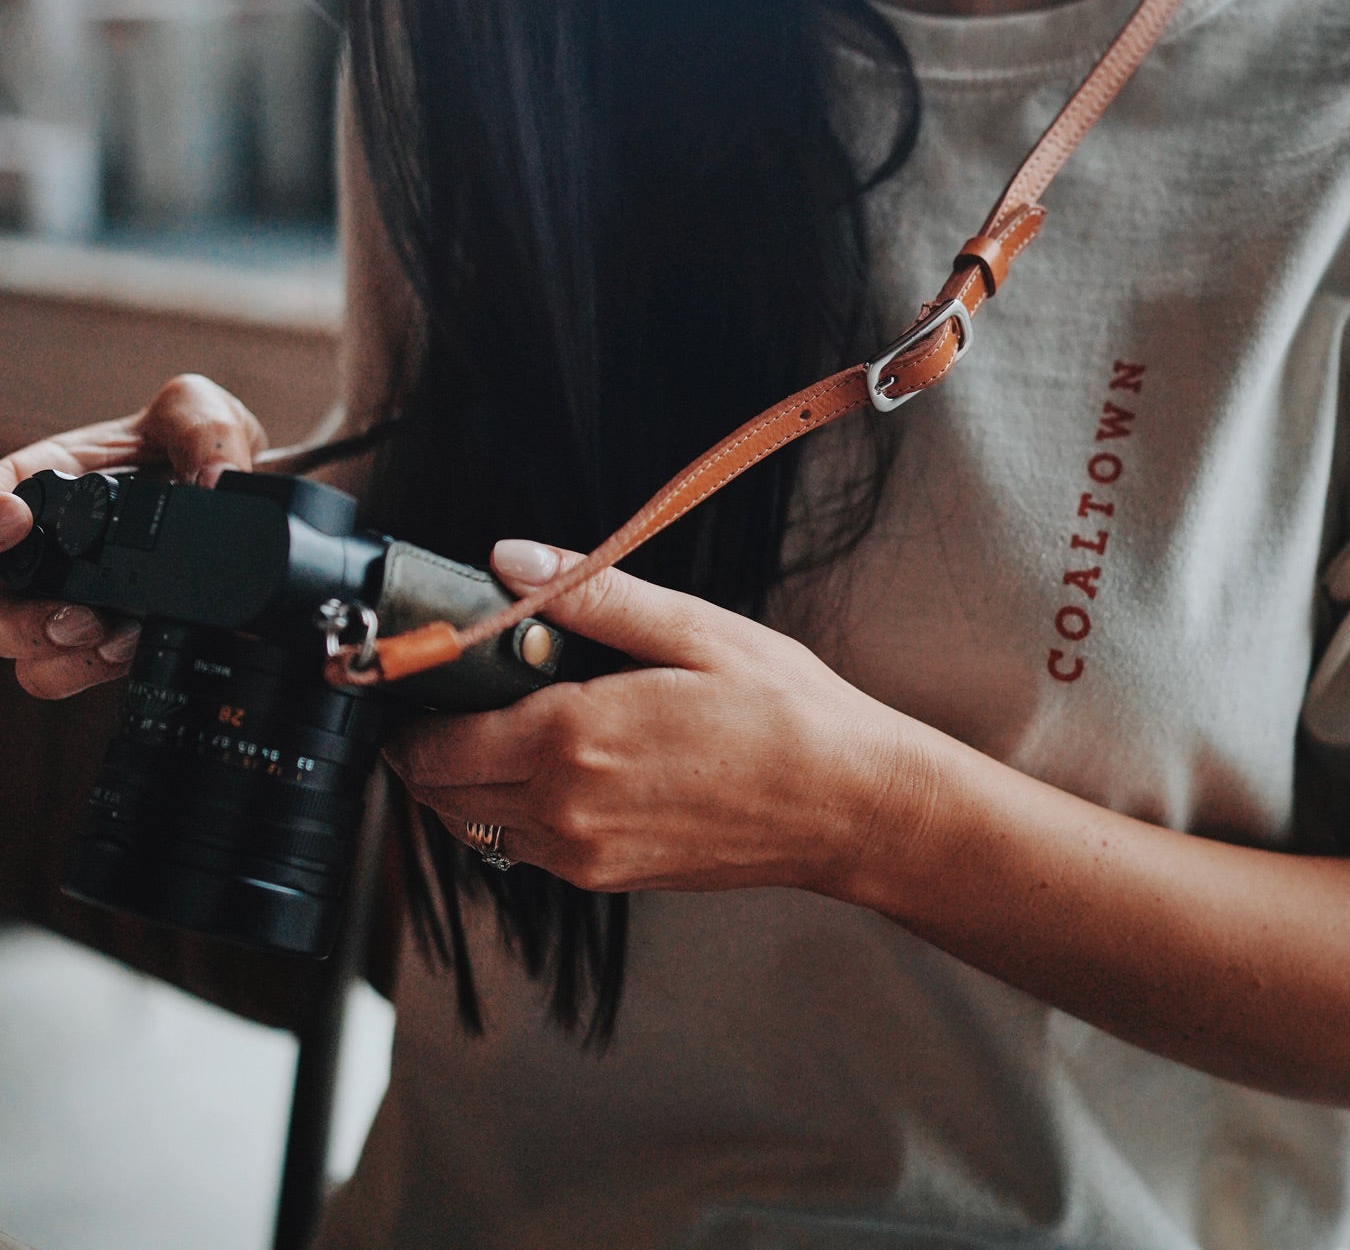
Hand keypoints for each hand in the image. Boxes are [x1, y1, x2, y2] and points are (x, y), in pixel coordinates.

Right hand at [0, 374, 266, 699]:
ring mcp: (65, 591)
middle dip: (14, 615)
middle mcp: (46, 540)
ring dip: (49, 649)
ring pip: (17, 641)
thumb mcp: (199, 412)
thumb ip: (204, 430)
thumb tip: (213, 481)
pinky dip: (84, 668)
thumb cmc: (197, 445)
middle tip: (72, 615)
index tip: (15, 518)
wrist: (242, 491)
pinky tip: (126, 651)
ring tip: (107, 636)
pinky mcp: (97, 632)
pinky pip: (61, 668)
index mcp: (47, 477)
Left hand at [385, 540, 933, 895]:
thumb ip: (590, 595)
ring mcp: (584, 854)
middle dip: (431, 745)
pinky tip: (561, 765)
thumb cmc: (784, 714)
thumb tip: (510, 560)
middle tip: (462, 693)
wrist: (846, 805)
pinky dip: (513, 810)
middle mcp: (564, 809)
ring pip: (476, 825)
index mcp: (572, 739)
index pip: (436, 743)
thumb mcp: (692, 629)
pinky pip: (525, 848)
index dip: (415, 710)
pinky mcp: (608, 877)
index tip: (423, 676)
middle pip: (440, 791)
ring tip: (509, 725)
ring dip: (468, 781)